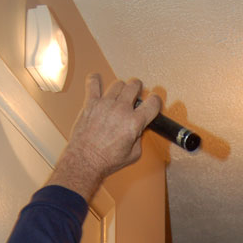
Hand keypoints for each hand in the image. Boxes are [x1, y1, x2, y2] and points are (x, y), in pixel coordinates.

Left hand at [46, 74, 160, 200]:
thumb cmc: (107, 161)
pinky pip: (93, 82)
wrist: (86, 161)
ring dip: (121, 88)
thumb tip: (138, 129)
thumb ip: (139, 138)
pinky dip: (96, 80)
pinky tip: (98, 84)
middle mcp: (121, 110)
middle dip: (138, 89)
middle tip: (135, 96)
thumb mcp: (134, 154)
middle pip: (135, 85)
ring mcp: (105, 104)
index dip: (155, 102)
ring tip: (118, 96)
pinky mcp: (91, 103)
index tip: (152, 103)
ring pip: (118, 83)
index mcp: (134, 123)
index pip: (153, 102)